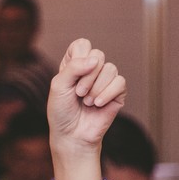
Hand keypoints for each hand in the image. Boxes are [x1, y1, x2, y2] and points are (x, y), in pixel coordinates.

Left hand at [46, 39, 124, 155]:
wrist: (72, 135)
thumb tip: (95, 59)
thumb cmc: (62, 111)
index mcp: (75, 64)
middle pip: (98, 55)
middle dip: (87, 76)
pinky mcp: (117, 93)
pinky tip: (98, 105)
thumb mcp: (59, 86)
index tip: (71, 75)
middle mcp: (92, 69)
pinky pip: (120, 82)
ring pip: (110, 68)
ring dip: (96, 88)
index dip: (78, 57)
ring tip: (87, 102)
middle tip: (78, 93)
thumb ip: (73, 67)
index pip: (82, 44)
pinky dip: (107, 94)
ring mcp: (106, 80)